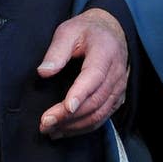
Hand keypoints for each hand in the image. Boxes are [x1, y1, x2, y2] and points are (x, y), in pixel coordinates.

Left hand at [37, 8, 128, 138]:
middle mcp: (116, 74)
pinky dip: (83, 128)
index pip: (94, 77)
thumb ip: (56, 50)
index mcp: (104, 53)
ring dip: (74, 126)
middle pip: (94, 101)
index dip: (80, 94)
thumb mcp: (69, 30)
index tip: (66, 107)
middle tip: (45, 123)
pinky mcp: (116, 99)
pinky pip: (102, 118)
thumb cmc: (87, 31)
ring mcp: (118, 89)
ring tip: (51, 130)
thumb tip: (43, 72)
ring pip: (99, 114)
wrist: (111, 31)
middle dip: (69, 116)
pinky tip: (65, 130)